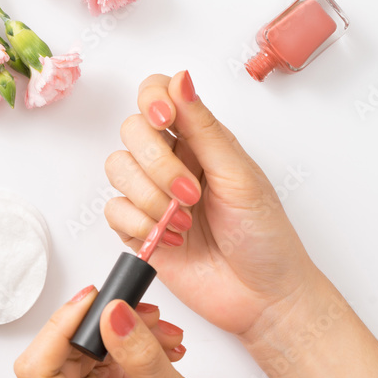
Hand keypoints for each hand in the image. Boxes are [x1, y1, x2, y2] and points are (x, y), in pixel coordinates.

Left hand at [14, 289, 259, 377]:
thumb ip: (138, 353)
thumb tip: (112, 312)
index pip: (36, 371)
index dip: (60, 328)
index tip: (93, 300)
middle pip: (57, 354)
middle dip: (102, 327)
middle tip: (143, 312)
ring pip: (79, 348)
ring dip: (119, 332)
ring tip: (160, 333)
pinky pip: (93, 355)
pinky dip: (123, 343)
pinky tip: (154, 343)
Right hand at [104, 71, 322, 339]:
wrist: (262, 298)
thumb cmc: (264, 237)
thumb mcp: (240, 176)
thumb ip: (205, 129)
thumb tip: (181, 79)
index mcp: (201, 140)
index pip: (157, 95)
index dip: (152, 100)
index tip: (167, 121)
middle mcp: (172, 161)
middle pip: (131, 131)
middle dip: (157, 163)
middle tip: (191, 193)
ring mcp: (151, 195)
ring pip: (116, 168)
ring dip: (150, 197)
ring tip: (184, 221)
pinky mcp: (137, 230)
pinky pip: (113, 211)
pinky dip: (139, 224)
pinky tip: (169, 239)